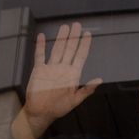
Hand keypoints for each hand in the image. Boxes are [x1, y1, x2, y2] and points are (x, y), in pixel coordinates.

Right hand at [12, 22, 102, 138]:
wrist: (41, 113)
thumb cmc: (59, 108)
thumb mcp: (75, 100)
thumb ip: (87, 89)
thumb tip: (100, 80)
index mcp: (73, 75)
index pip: (80, 56)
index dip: (84, 45)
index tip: (88, 34)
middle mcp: (62, 68)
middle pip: (69, 49)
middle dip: (74, 37)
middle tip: (77, 25)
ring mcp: (51, 68)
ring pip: (56, 49)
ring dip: (60, 38)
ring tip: (65, 27)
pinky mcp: (39, 70)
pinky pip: (40, 55)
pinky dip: (40, 46)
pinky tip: (41, 37)